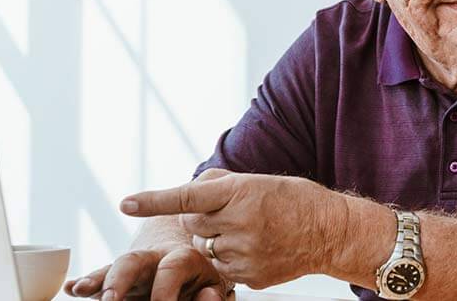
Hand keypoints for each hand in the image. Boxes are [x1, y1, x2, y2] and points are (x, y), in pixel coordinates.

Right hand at [62, 246, 230, 299]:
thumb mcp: (214, 283)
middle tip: (110, 299)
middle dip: (120, 279)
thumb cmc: (204, 278)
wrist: (188, 259)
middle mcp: (154, 259)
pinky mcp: (119, 280)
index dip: (166, 290)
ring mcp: (134, 269)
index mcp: (182, 257)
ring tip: (81, 289)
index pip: (173, 267)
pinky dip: (85, 283)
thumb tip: (208, 295)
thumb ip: (212, 292)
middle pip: (134, 260)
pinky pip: (100, 280)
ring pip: (112, 268)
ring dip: (96, 279)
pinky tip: (70, 288)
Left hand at [120, 168, 350, 288]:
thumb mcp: (258, 180)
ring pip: (204, 248)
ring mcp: (244, 254)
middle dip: (201, 218)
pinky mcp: (248, 276)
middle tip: (230, 212)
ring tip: (250, 231)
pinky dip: (230, 257)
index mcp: (241, 194)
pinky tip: (256, 248)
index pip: (187, 198)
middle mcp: (239, 224)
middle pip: (191, 225)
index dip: (153, 201)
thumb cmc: (294, 199)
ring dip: (216, 239)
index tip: (125, 203)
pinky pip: (221, 267)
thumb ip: (218, 184)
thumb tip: (187, 193)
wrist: (331, 231)